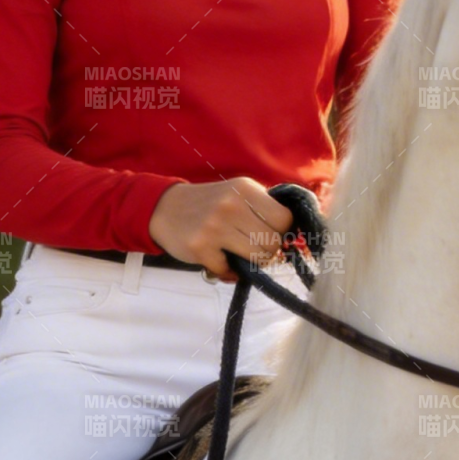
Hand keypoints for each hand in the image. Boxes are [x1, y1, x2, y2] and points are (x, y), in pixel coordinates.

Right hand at [148, 178, 292, 281]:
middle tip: (252, 247)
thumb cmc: (209, 204)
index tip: (269, 234)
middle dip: (266, 251)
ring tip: (237, 253)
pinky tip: (216, 257)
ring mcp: (214, 227)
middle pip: (273, 243)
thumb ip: (262, 207)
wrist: (164, 208)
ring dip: (250, 263)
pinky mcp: (200, 248)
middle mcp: (231, 205)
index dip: (280, 231)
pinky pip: (229, 271)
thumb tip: (293, 234)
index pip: (284, 218)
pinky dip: (225, 270)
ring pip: (257, 259)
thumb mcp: (236, 193)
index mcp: (245, 188)